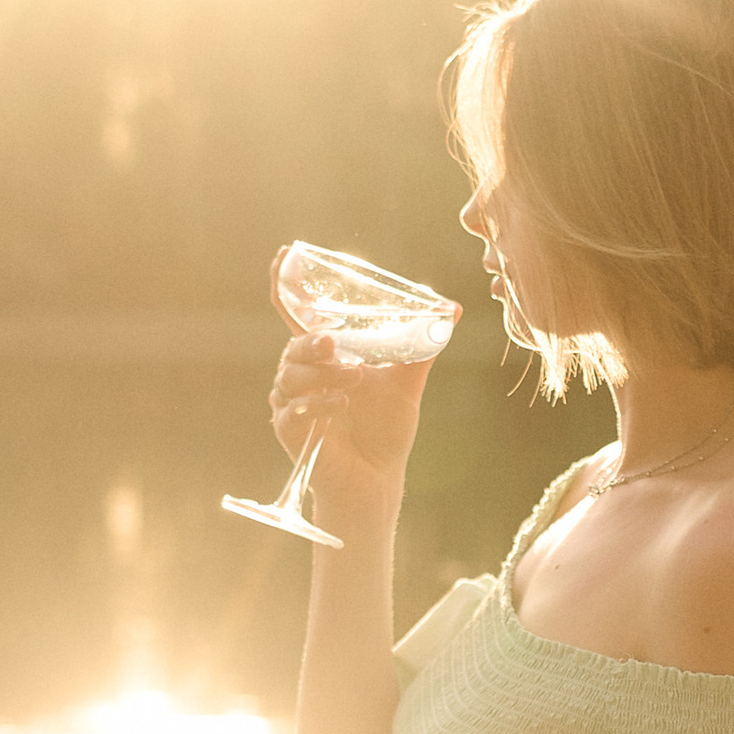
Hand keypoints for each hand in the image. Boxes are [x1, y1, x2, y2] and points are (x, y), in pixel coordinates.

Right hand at [268, 302, 437, 534]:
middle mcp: (303, 376)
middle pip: (292, 345)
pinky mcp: (291, 432)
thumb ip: (424, 345)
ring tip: (354, 377)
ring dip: (321, 373)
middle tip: (335, 342)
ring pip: (290, 375)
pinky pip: (292, 410)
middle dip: (311, 341)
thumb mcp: (407, 382)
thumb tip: (451, 310)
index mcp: (324, 356)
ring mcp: (293, 403)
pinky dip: (317, 403)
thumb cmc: (385, 430)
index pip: (296, 315)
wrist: (379, 478)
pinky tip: (341, 404)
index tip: (282, 255)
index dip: (285, 284)